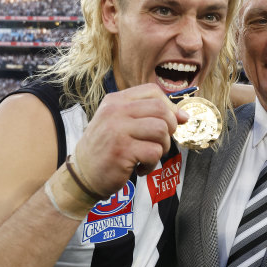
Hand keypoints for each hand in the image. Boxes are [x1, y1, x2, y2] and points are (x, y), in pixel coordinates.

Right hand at [74, 83, 187, 197]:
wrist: (83, 175)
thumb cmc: (107, 148)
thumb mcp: (120, 123)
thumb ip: (148, 115)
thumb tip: (184, 116)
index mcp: (116, 101)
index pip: (152, 91)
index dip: (170, 106)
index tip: (175, 121)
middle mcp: (115, 111)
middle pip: (160, 109)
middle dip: (169, 128)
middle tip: (160, 142)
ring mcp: (117, 130)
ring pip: (161, 130)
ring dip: (162, 146)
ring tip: (150, 155)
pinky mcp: (122, 151)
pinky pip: (154, 152)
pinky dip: (152, 164)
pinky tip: (140, 168)